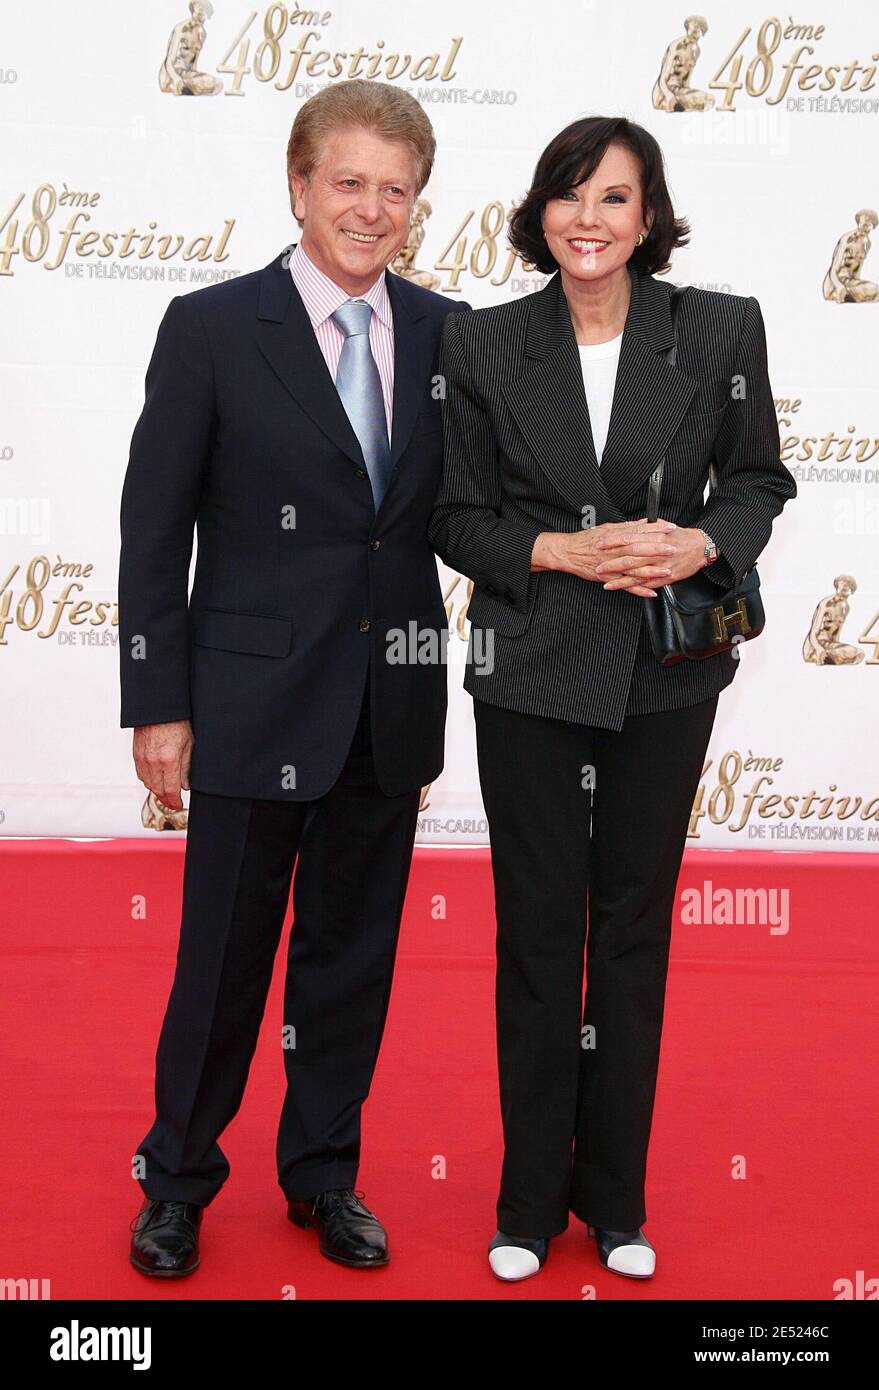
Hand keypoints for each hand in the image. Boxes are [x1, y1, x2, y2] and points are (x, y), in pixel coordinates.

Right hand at [133, 720, 193, 811]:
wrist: (159, 707)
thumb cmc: (177, 722)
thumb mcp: (189, 745)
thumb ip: (187, 768)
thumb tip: (185, 785)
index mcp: (169, 760)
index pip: (170, 790)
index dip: (174, 801)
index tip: (178, 805)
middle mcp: (153, 761)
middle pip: (157, 790)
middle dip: (166, 799)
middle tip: (172, 803)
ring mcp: (142, 758)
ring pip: (148, 783)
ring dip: (156, 791)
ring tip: (165, 794)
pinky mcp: (136, 753)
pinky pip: (140, 774)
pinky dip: (148, 780)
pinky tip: (155, 780)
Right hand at [531, 519, 678, 597]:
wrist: (567, 552)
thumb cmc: (587, 540)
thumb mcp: (607, 528)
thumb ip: (627, 527)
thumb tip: (645, 522)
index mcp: (616, 536)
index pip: (639, 531)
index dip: (656, 530)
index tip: (670, 528)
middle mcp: (614, 550)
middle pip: (638, 548)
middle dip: (657, 549)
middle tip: (673, 548)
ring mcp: (611, 565)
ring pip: (633, 568)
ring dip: (651, 570)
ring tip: (666, 570)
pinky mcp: (608, 578)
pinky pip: (625, 586)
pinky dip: (638, 590)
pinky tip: (651, 592)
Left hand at [595, 522, 709, 595]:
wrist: (700, 548)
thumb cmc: (681, 537)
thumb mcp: (664, 527)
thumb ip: (647, 527)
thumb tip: (632, 525)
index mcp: (655, 537)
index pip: (629, 538)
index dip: (613, 541)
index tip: (600, 543)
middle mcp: (657, 552)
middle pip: (630, 557)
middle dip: (611, 562)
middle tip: (597, 564)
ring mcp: (660, 566)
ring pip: (636, 573)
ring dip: (618, 578)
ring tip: (604, 580)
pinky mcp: (665, 578)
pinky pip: (646, 583)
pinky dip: (632, 587)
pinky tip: (621, 588)